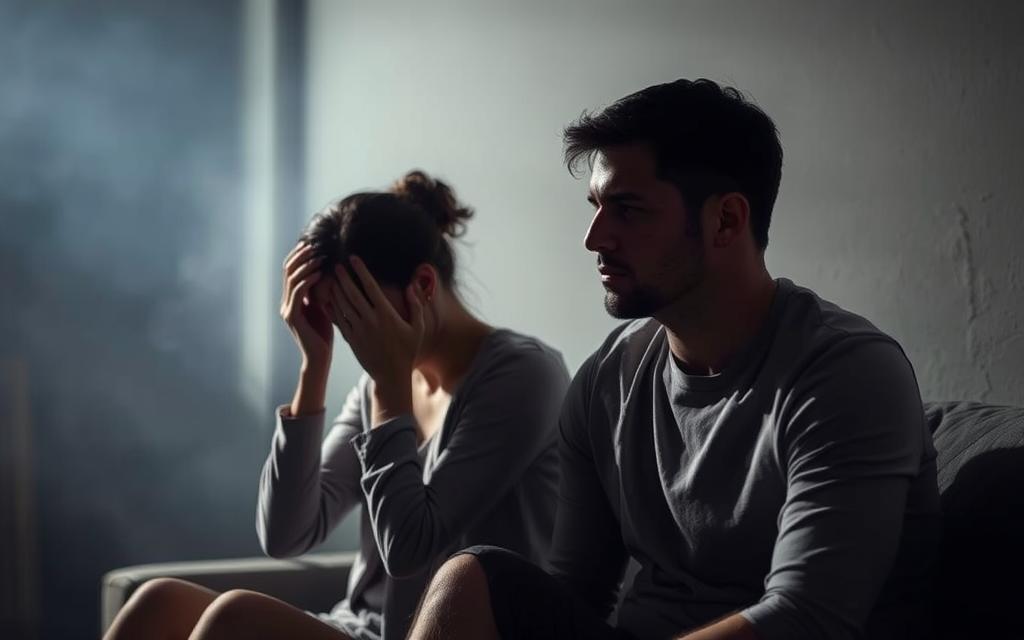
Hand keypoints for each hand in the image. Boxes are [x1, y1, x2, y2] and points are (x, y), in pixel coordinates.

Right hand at [279, 241, 331, 369]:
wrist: (319, 358)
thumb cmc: (324, 333)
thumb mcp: (323, 307)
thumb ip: (320, 291)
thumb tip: (328, 269)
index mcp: (291, 300)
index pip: (290, 271)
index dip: (298, 255)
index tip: (311, 242)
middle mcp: (285, 303)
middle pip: (287, 272)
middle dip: (300, 256)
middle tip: (314, 245)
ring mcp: (287, 310)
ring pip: (291, 280)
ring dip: (305, 266)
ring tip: (318, 256)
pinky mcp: (293, 318)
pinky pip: (298, 294)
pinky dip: (307, 281)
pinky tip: (319, 273)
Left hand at [325, 256, 425, 421]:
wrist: (391, 375)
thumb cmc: (407, 351)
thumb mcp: (418, 328)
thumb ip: (416, 306)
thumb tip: (411, 286)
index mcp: (387, 315)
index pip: (371, 287)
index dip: (361, 271)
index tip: (354, 259)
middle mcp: (370, 320)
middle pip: (353, 294)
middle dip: (344, 278)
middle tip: (336, 265)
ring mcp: (359, 330)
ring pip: (343, 306)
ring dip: (336, 290)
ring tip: (330, 278)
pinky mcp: (351, 339)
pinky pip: (338, 320)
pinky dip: (332, 308)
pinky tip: (326, 299)